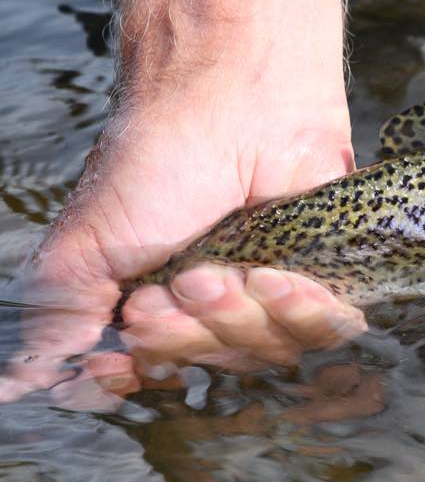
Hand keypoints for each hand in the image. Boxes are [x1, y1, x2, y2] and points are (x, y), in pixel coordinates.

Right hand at [4, 0, 365, 404]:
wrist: (235, 99)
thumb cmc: (154, 163)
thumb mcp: (83, 248)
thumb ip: (63, 319)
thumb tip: (33, 382)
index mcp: (158, 302)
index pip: (153, 375)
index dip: (138, 375)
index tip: (120, 359)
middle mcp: (219, 304)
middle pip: (213, 370)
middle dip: (188, 334)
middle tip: (180, 282)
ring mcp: (278, 289)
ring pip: (268, 353)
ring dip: (237, 316)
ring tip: (217, 269)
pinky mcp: (334, 270)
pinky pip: (330, 329)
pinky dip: (301, 311)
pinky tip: (277, 276)